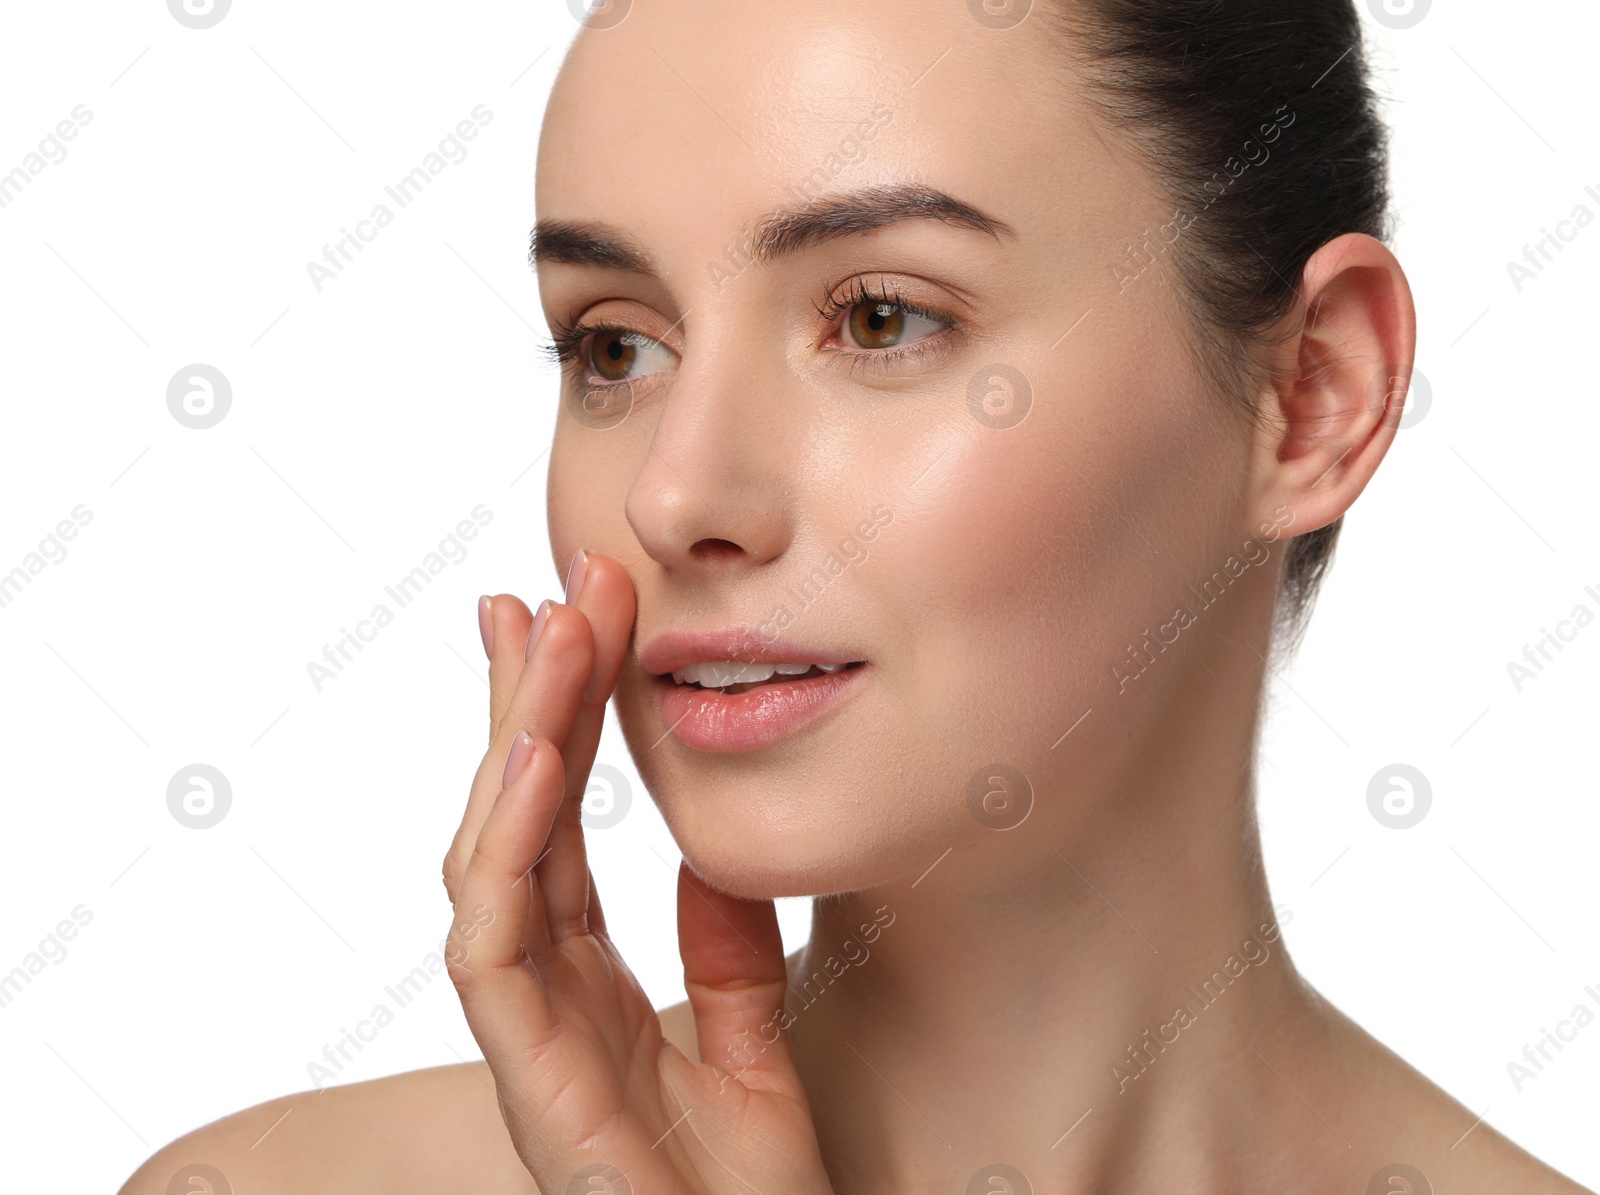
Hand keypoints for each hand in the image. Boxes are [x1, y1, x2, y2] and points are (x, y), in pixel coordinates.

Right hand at [442, 554, 834, 1194]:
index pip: (558, 823)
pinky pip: (494, 941)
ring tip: (544, 633)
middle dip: (525, 699)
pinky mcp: (530, 1076)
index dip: (560, 719)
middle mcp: (544, 990)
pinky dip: (507, 844)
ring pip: (492, 856)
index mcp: (588, 976)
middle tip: (546, 588)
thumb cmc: (748, 1194)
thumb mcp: (753, 1045)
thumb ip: (725, 954)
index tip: (576, 616)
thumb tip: (713, 858)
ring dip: (514, 740)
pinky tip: (533, 757)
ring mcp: (528, 1030)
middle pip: (513, 818)